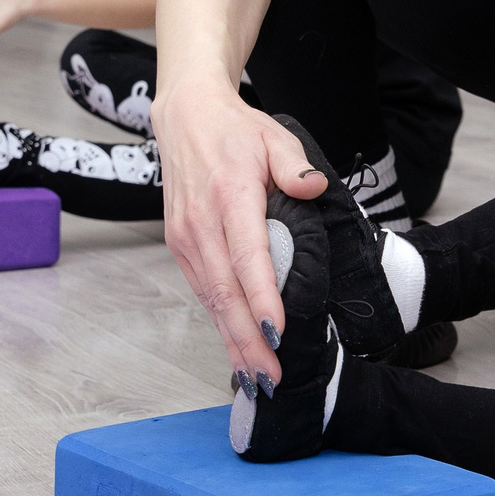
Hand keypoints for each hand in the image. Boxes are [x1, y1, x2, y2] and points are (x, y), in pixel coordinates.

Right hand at [152, 84, 328, 389]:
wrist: (185, 118)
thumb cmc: (234, 130)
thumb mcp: (273, 136)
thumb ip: (294, 165)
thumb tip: (314, 187)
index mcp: (229, 195)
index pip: (246, 254)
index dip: (261, 296)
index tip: (276, 331)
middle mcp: (201, 223)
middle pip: (225, 291)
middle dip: (248, 338)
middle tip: (272, 375)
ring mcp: (186, 238)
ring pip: (210, 300)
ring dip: (233, 340)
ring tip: (257, 377)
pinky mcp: (180, 246)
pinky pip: (202, 292)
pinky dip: (220, 324)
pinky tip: (236, 349)